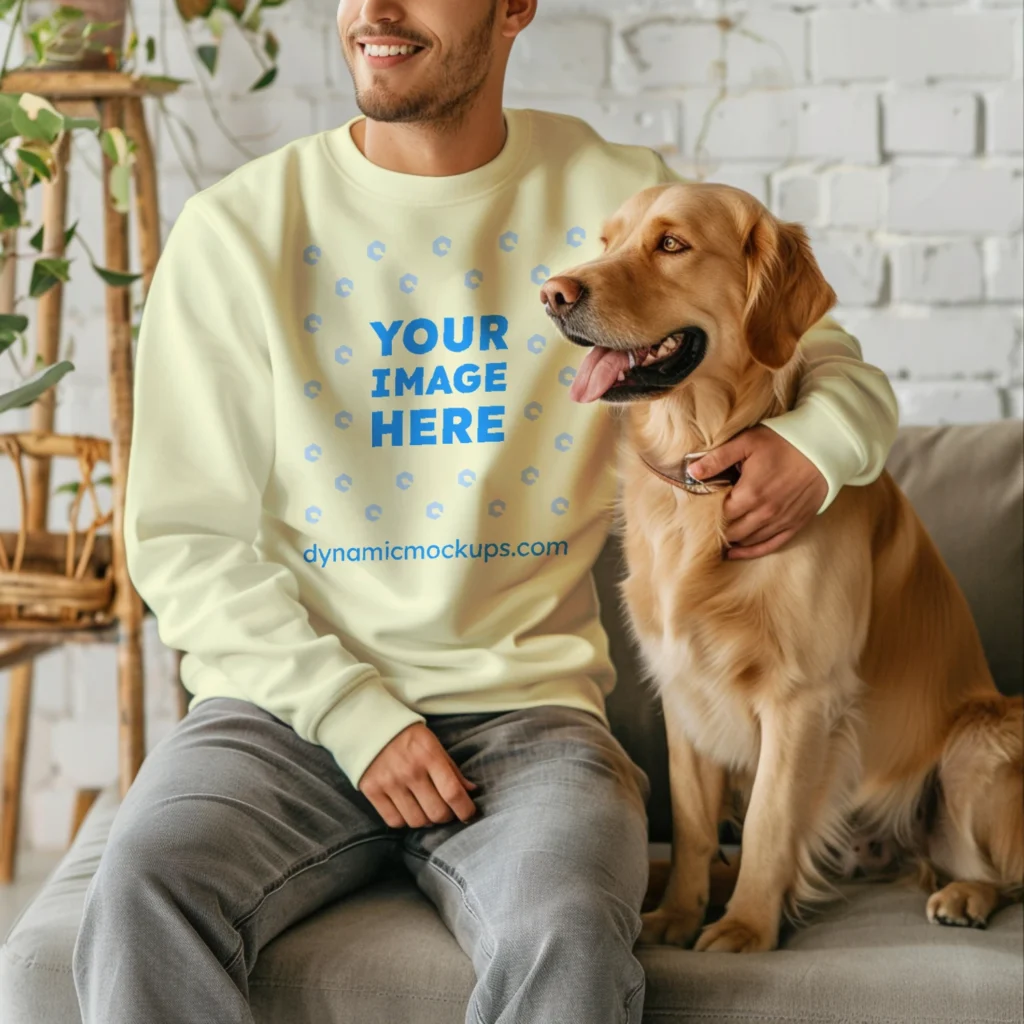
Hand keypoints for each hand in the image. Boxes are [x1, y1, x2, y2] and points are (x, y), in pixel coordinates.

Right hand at [359, 723, 477, 827]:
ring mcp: (389, 782)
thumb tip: (471, 791)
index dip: (465, 810)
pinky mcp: (372, 791)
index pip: (452, 792)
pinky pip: (394, 821)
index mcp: (429, 756)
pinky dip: (405, 821)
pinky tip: (408, 809)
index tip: (468, 814)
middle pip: (436, 812)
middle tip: (445, 810)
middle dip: (446, 816)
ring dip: (426, 821)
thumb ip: (451, 769)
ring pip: (416, 821)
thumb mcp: (433, 744)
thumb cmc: (407, 736)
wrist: (369, 725)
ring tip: (425, 809)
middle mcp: (410, 771)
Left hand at [688, 426, 826, 559]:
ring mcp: (781, 521)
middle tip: (705, 524)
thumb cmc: (784, 441)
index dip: (706, 514)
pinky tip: (737, 552)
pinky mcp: (795, 524)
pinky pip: (770, 545)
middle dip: (717, 529)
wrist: (825, 446)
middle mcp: (765, 513)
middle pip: (732, 531)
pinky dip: (752, 551)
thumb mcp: (747, 443)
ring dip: (732, 540)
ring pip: (748, 541)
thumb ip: (717, 458)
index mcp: (750, 494)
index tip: (699, 509)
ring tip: (717, 536)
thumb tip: (691, 471)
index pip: (719, 515)